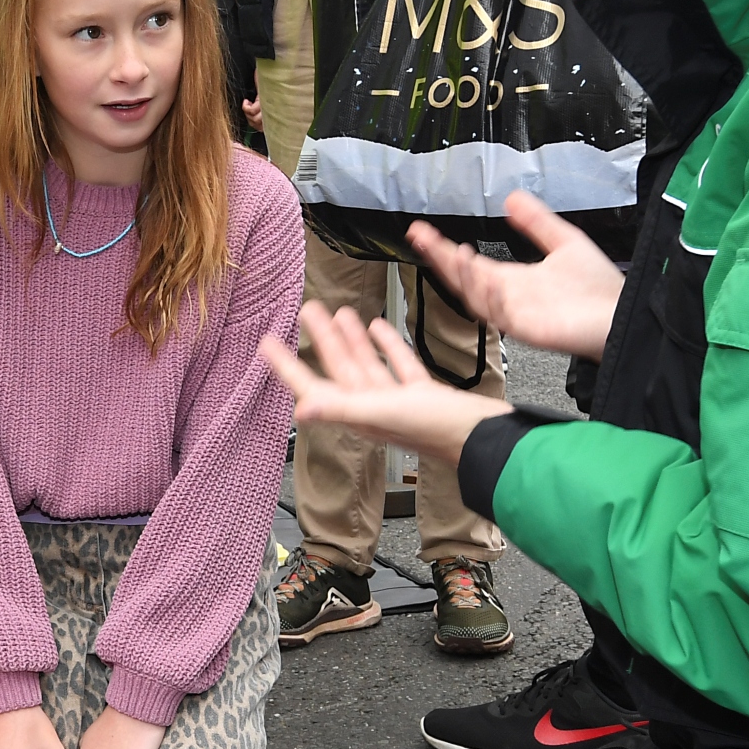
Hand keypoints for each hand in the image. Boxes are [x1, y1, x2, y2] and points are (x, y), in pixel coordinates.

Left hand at [259, 300, 514, 466]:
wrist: (482, 438)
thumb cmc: (434, 430)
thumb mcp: (382, 414)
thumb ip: (341, 410)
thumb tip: (302, 410)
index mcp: (357, 412)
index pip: (312, 387)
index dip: (286, 366)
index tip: (267, 344)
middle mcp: (372, 408)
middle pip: (337, 367)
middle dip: (320, 339)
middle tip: (306, 310)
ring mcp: (397, 402)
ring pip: (366, 364)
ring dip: (351, 339)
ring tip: (339, 311)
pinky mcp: (422, 394)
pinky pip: (397, 366)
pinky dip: (386, 346)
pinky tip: (380, 327)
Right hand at [402, 191, 624, 358]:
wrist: (622, 315)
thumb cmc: (599, 289)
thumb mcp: (564, 242)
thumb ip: (536, 222)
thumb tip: (511, 199)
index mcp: (512, 280)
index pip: (469, 264)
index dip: (442, 249)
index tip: (422, 231)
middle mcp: (508, 298)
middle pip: (463, 280)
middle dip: (440, 259)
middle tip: (423, 238)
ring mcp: (516, 316)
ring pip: (477, 299)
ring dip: (465, 277)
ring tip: (457, 252)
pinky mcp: (530, 330)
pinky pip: (502, 317)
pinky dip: (491, 299)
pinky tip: (487, 279)